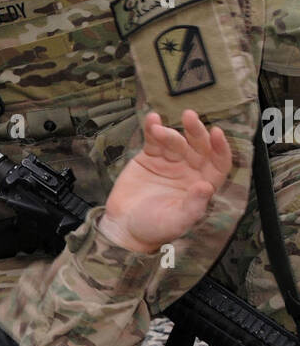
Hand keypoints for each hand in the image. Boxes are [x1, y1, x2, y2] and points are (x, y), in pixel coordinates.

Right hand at [100, 110, 231, 253]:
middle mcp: (189, 170)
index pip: (218, 163)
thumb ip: (193, 206)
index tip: (216, 133)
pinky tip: (152, 119)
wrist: (124, 226)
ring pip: (175, 140)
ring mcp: (170, 161)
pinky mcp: (150, 157)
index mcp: (202, 185)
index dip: (220, 148)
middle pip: (198, 146)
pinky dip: (153, 128)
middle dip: (195, 131)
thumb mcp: (176, 221)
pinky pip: (154, 139)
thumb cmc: (154, 228)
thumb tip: (206, 187)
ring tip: (158, 129)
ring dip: (169, 132)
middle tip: (189, 117)